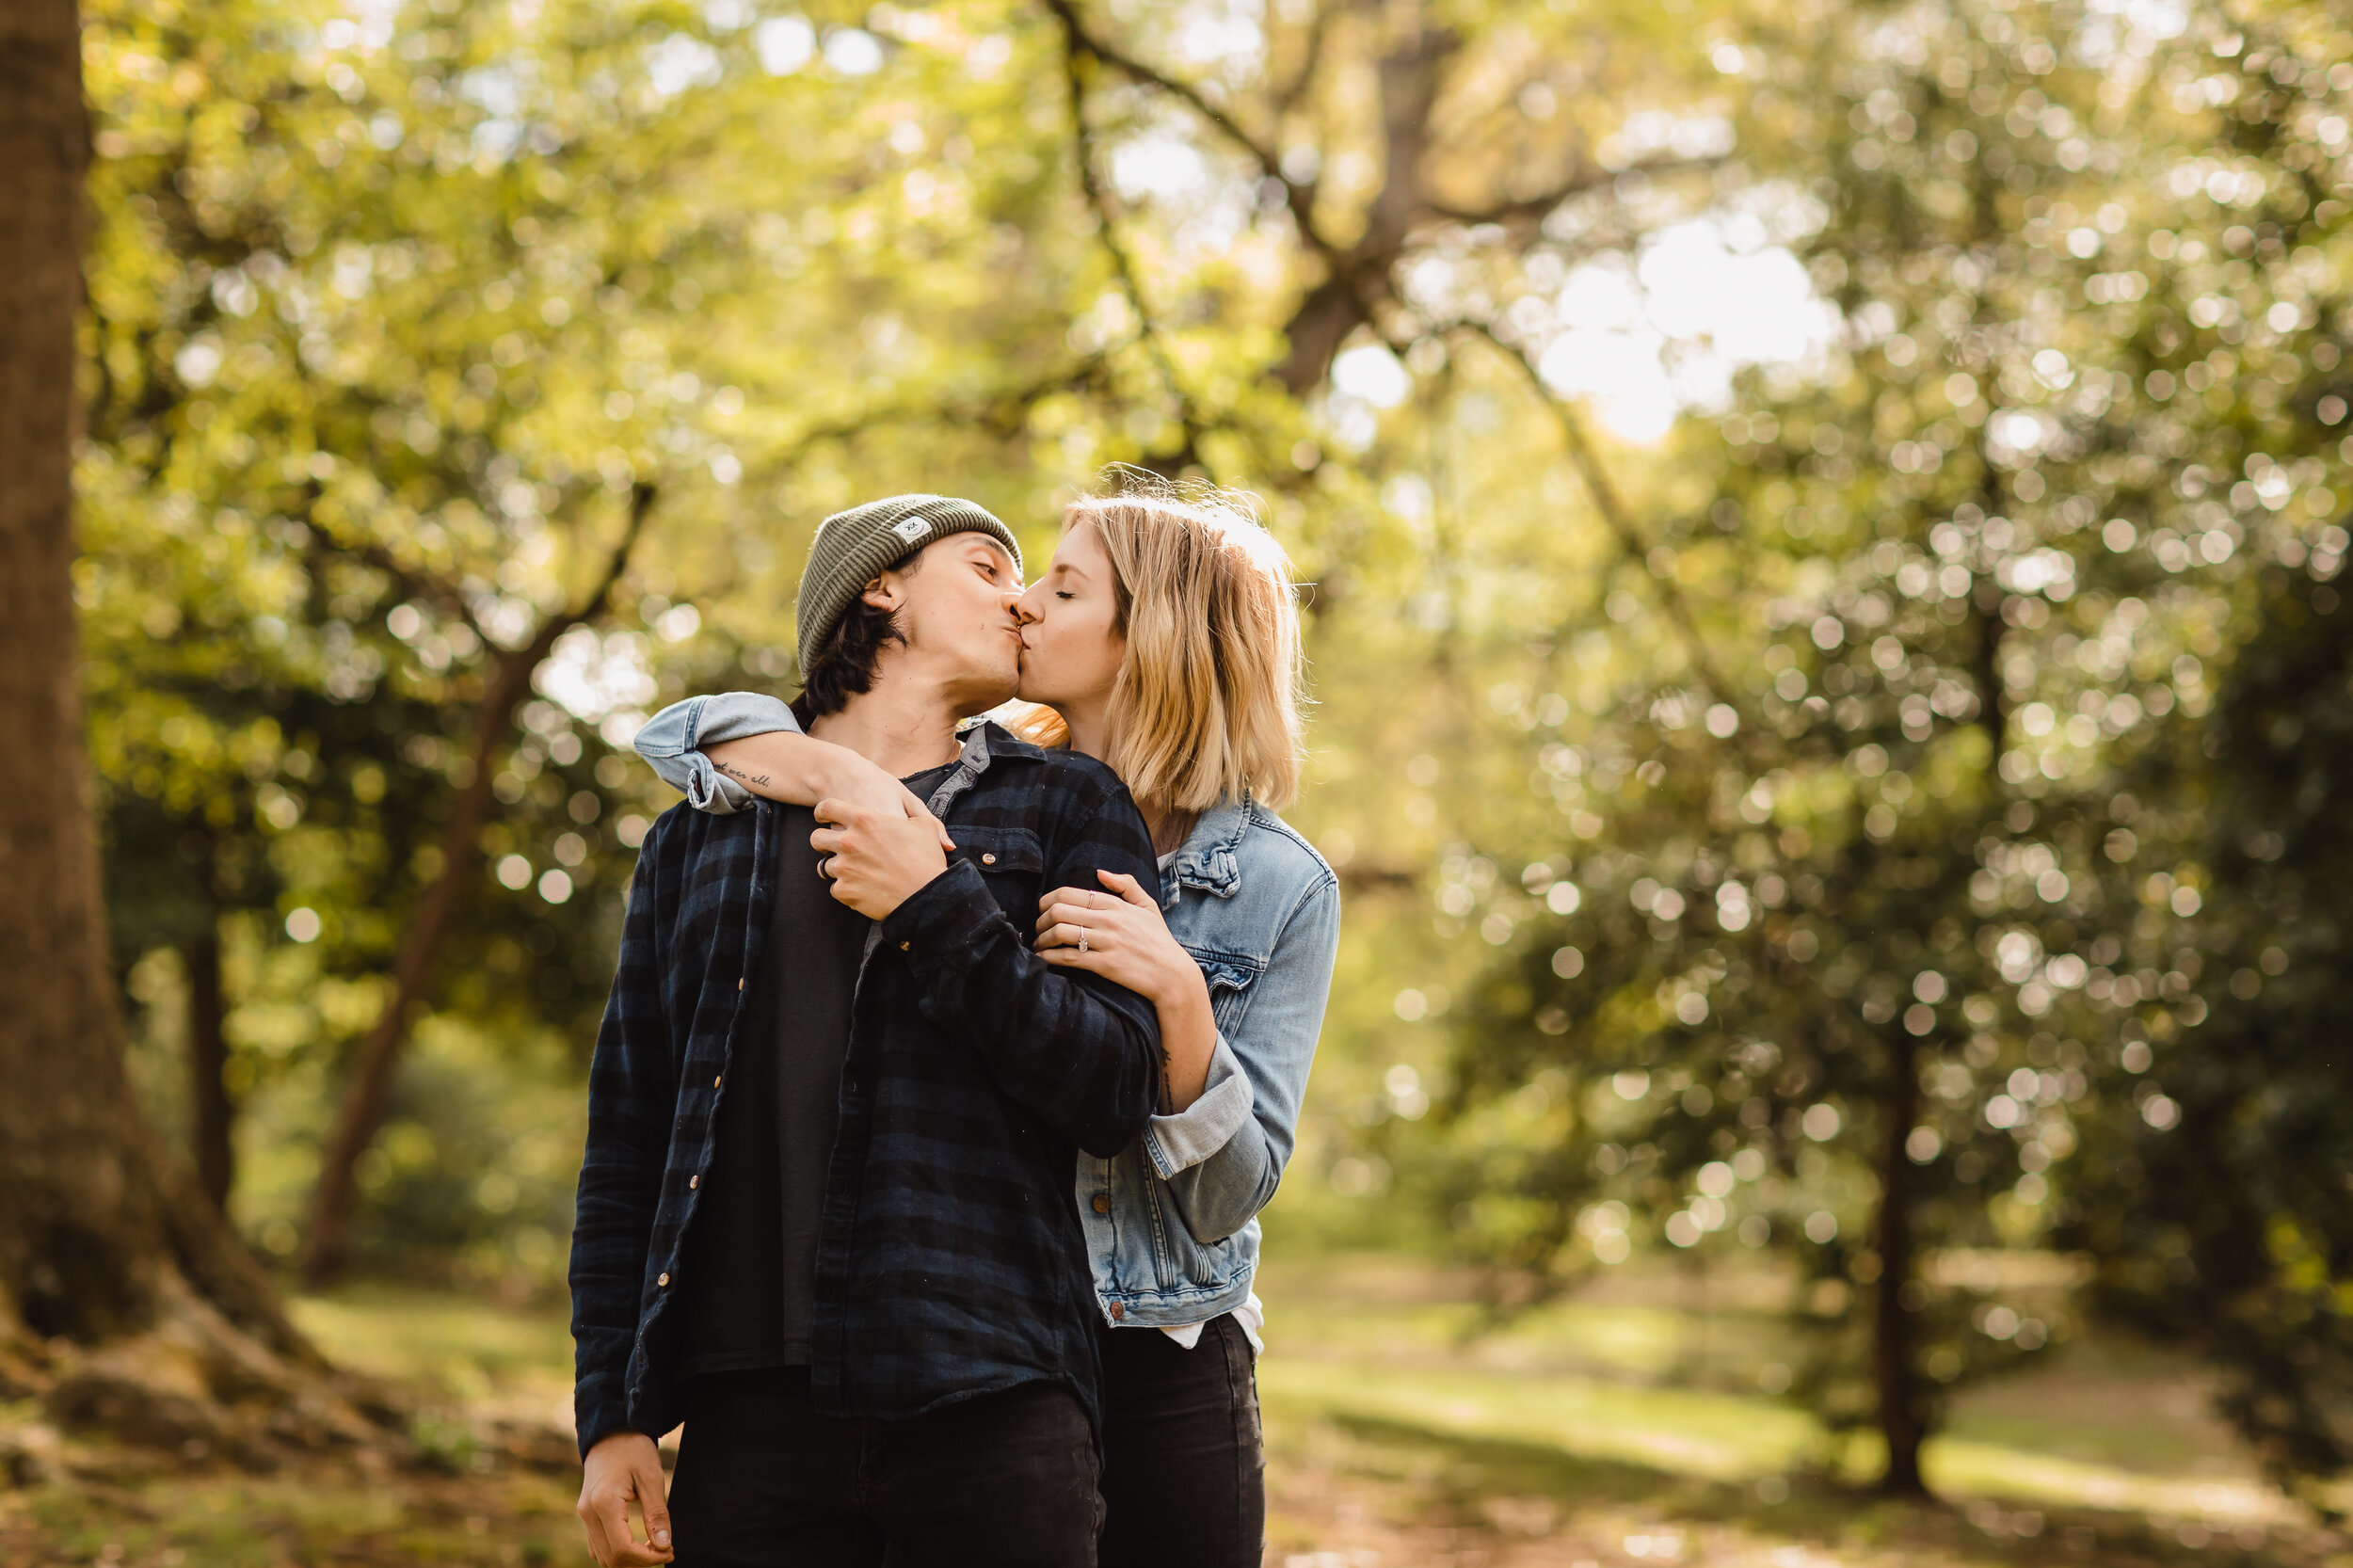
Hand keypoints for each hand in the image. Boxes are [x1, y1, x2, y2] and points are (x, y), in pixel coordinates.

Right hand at [577, 1431, 672, 1566]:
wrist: (610, 1432)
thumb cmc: (633, 1450)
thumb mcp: (651, 1476)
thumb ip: (657, 1513)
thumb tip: (664, 1545)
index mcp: (604, 1503)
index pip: (623, 1549)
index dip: (648, 1558)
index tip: (670, 1551)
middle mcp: (588, 1513)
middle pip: (612, 1558)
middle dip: (641, 1561)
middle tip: (667, 1549)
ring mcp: (584, 1515)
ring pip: (603, 1557)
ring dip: (629, 1559)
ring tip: (655, 1547)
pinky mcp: (586, 1515)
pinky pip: (598, 1546)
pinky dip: (617, 1552)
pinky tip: (638, 1543)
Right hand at [705, 736, 953, 852]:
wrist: (838, 773)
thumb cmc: (879, 787)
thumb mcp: (907, 799)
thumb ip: (930, 824)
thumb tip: (950, 848)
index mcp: (896, 823)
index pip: (913, 861)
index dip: (915, 868)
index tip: (913, 866)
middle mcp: (872, 833)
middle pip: (888, 872)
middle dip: (893, 875)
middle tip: (894, 868)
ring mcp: (850, 838)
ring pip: (864, 871)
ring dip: (867, 870)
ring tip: (871, 859)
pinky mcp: (833, 843)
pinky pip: (843, 866)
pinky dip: (849, 866)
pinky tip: (855, 853)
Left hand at [811, 798, 951, 918]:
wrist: (925, 897)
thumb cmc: (926, 859)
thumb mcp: (924, 827)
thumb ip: (912, 816)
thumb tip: (908, 820)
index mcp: (865, 820)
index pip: (826, 807)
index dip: (823, 811)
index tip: (824, 817)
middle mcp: (849, 842)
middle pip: (816, 838)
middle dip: (824, 842)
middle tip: (836, 848)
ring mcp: (844, 868)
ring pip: (826, 866)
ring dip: (839, 869)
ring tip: (858, 873)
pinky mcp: (844, 891)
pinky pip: (835, 888)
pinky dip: (847, 889)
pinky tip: (863, 889)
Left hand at [1033, 870, 1196, 1002]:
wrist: (1172, 974)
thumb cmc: (1159, 940)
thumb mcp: (1148, 906)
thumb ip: (1126, 884)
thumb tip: (1100, 872)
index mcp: (1114, 904)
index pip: (1068, 893)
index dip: (1047, 901)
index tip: (1043, 911)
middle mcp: (1108, 920)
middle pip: (1058, 911)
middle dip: (1040, 920)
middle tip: (1037, 929)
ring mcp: (1106, 942)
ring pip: (1060, 932)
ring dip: (1041, 939)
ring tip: (1039, 945)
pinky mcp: (1105, 965)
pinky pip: (1068, 958)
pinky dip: (1049, 957)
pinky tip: (1043, 959)